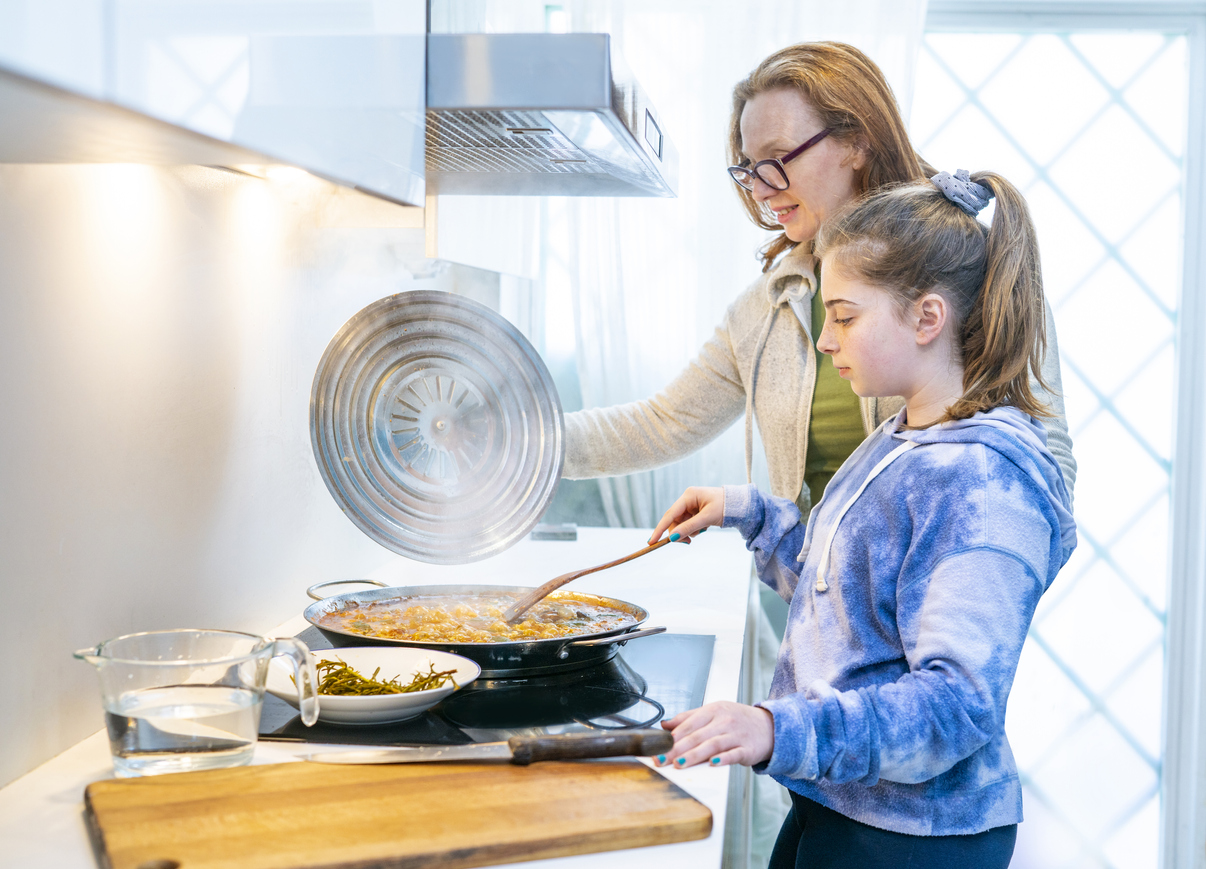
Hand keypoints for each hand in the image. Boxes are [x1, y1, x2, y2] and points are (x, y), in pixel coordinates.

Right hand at [648, 486, 724, 544]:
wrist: (740, 505)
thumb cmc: (725, 507)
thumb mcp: (707, 518)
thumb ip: (689, 527)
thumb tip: (673, 538)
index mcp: (688, 496)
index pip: (670, 514)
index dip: (660, 529)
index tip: (651, 541)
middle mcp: (687, 500)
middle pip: (674, 521)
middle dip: (679, 533)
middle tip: (688, 543)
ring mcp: (691, 506)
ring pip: (681, 524)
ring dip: (688, 532)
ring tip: (702, 531)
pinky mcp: (695, 512)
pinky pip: (688, 525)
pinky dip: (694, 530)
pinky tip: (704, 528)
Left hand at [653, 701, 774, 768]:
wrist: (770, 727)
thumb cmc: (737, 720)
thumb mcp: (714, 713)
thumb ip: (689, 718)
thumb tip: (665, 724)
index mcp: (714, 710)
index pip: (689, 723)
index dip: (672, 736)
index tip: (658, 747)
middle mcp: (724, 721)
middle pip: (697, 735)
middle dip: (677, 749)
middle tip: (662, 760)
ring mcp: (736, 734)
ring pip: (712, 744)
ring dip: (695, 755)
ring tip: (680, 764)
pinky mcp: (748, 749)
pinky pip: (734, 754)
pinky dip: (723, 759)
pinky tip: (712, 764)